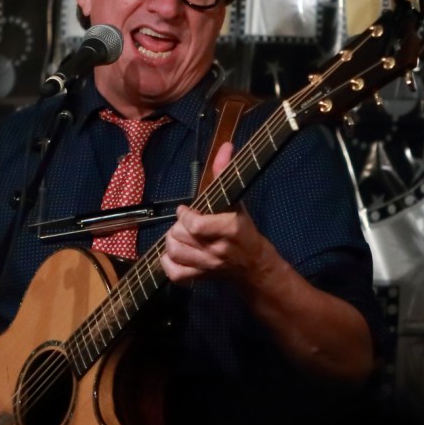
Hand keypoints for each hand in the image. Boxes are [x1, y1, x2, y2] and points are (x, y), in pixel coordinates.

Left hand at [160, 142, 267, 285]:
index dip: (185, 215)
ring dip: (172, 241)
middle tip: (185, 223)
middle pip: (180, 236)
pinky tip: (175, 253)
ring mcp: (208, 266)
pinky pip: (174, 274)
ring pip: (175, 253)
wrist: (255, 266)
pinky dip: (168, 262)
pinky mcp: (201, 278)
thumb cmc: (245, 231)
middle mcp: (217, 249)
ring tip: (179, 235)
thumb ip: (225, 174)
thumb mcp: (237, 201)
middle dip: (178, 226)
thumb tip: (225, 146)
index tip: (186, 210)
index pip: (194, 225)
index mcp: (229, 229)